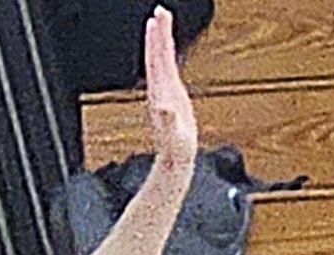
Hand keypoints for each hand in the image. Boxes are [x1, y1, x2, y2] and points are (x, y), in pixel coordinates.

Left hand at [142, 6, 198, 176]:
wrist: (174, 159)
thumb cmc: (176, 149)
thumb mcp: (174, 135)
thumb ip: (167, 120)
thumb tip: (162, 105)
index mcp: (160, 92)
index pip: (158, 59)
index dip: (158, 39)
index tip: (158, 19)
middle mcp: (159, 88)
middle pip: (157, 54)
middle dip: (158, 32)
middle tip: (160, 10)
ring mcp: (164, 91)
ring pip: (161, 59)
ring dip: (161, 39)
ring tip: (161, 20)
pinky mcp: (171, 95)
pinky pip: (168, 68)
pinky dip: (167, 54)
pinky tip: (168, 47)